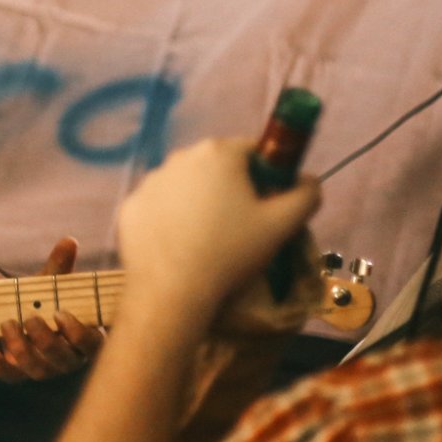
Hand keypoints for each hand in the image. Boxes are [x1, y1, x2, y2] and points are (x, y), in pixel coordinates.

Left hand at [0, 237, 105, 382]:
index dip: (79, 334)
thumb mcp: (51, 283)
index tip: (60, 314)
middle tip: (30, 319)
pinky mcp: (21, 372)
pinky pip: (13, 378)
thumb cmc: (45, 299)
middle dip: (46, 341)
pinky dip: (1, 369)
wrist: (18, 311)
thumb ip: (60, 266)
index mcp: (85, 337)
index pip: (93, 345)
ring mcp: (45, 368)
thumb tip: (69, 241)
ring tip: (7, 325)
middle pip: (64, 360)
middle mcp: (68, 358)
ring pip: (39, 370)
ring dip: (22, 349)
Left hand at [116, 139, 319, 328]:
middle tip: (242, 225)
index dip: (266, 174)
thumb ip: (305, 196)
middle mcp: (180, 156)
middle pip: (217, 166)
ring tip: (210, 240)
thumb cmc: (232, 252)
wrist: (173, 290)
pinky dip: (172, 219)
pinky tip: (182, 246)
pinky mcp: (131, 205)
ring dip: (200, 202)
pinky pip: (160, 206)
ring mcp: (151, 181)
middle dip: (232, 187)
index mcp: (218, 153)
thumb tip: (310, 180)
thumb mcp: (282, 225)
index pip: (252, 150)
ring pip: (186, 185)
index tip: (269, 203)